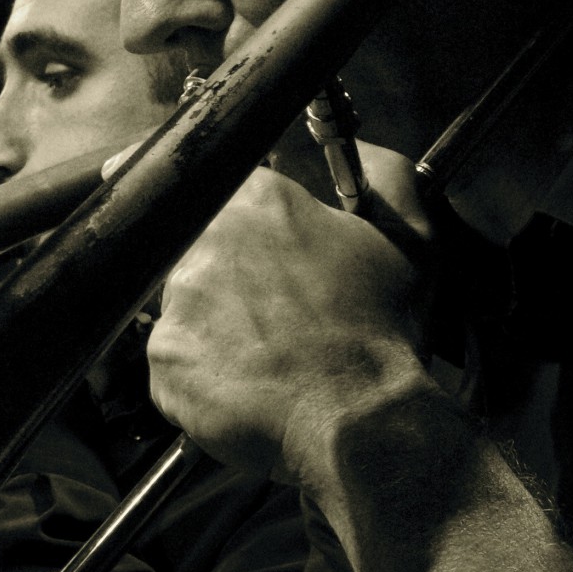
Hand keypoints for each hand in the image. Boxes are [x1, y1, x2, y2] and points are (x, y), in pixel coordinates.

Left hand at [148, 143, 435, 489]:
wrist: (360, 420)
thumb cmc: (382, 336)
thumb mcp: (408, 242)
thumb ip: (386, 178)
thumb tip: (362, 151)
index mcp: (259, 202)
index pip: (207, 180)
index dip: (202, 200)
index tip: (175, 199)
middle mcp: (206, 241)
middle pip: (193, 252)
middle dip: (221, 282)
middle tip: (266, 318)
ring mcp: (179, 299)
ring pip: (183, 310)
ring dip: (214, 332)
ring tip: (264, 360)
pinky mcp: (164, 356)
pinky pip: (173, 365)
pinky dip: (202, 380)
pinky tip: (246, 387)